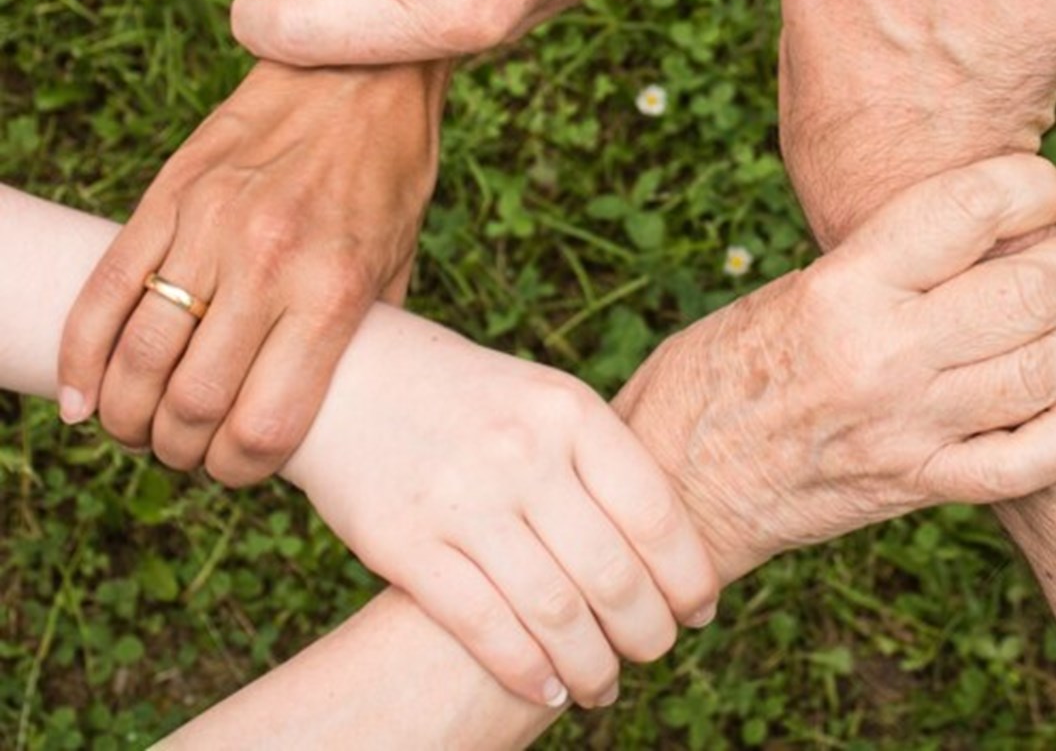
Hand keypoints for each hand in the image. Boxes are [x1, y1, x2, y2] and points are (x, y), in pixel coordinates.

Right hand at [57, 61, 443, 483]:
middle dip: (179, 451)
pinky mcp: (169, 196)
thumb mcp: (399, 264)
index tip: (238, 468)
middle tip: (185, 451)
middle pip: (190, 404)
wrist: (359, 72)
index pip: (264, 425)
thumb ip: (361, 338)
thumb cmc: (389, 175)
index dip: (240, 470)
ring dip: (127, 415)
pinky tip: (83, 397)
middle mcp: (267, 264)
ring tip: (138, 426)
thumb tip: (328, 408)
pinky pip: (104, 291)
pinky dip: (81, 356)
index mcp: (333, 292)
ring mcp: (209, 227)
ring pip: (137, 356)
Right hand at [285, 309, 718, 710]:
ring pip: (555, 613)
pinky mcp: (405, 542)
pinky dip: (527, 672)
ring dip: (593, 667)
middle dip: (648, 632)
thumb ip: (598, 460)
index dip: (688, 576)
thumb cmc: (467, 396)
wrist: (350, 374)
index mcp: (568, 410)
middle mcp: (522, 452)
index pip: (654, 513)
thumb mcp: (542, 398)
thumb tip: (669, 551)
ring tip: (604, 685)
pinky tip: (548, 689)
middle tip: (654, 652)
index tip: (699, 610)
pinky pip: (484, 626)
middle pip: (613, 573)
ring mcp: (462, 498)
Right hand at [614, 155, 1055, 582]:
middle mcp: (883, 354)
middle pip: (1032, 290)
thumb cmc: (717, 369)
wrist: (677, 480)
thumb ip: (880, 267)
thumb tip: (976, 237)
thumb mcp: (788, 290)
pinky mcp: (918, 486)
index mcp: (841, 288)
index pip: (969, 208)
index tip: (1044, 186)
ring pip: (1050, 372)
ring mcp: (908, 428)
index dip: (1032, 184)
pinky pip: (1030, 461)